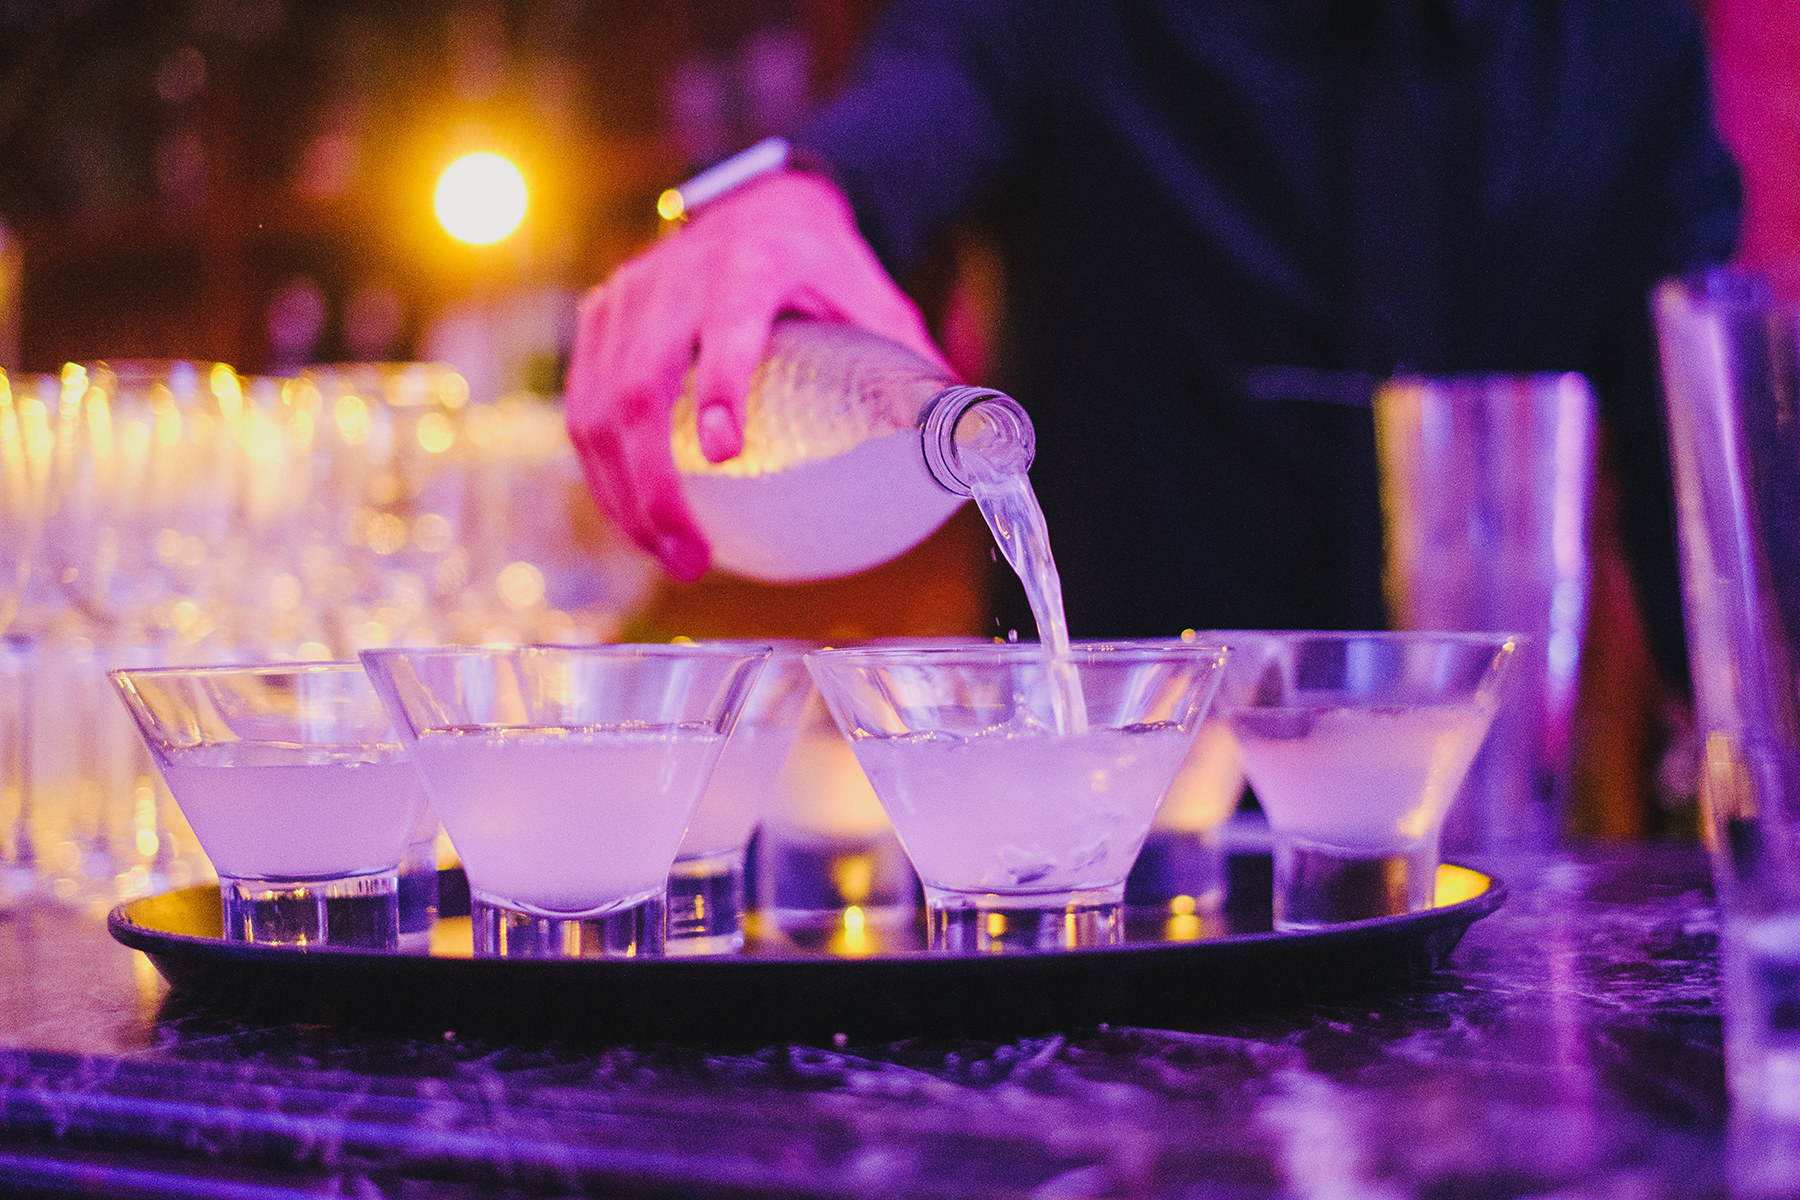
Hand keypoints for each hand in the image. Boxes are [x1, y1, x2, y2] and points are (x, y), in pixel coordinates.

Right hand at [564, 170, 949, 581]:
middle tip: (692, 557)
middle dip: (656, 485)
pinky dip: (603, 475)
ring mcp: (626, 298)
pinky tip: (636, 524)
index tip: (730, 453)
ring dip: (624, 496)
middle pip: (640, 388)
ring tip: (671, 557)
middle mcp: (675, 277)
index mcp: (752, 264)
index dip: (723, 386)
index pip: (729, 325)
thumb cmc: (824, 266)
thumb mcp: (876, 298)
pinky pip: (581, 409)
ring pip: (597, 408)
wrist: (759, 204)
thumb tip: (968, 448)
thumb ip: (910, 368)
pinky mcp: (599, 321)